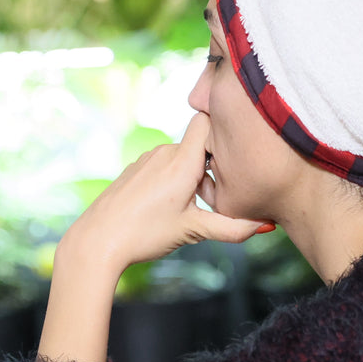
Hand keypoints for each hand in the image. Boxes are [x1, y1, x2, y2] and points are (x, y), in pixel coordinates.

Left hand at [36, 114, 273, 361]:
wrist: (97, 241)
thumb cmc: (144, 234)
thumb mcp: (193, 231)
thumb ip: (233, 228)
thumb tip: (265, 226)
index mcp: (182, 161)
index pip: (208, 120)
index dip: (223, 131)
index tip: (233, 158)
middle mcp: (164, 152)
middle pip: (200, 146)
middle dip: (213, 170)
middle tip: (212, 203)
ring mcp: (147, 159)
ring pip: (182, 157)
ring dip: (193, 177)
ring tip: (189, 210)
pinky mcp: (135, 169)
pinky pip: (163, 165)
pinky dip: (174, 180)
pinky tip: (167, 208)